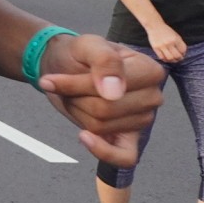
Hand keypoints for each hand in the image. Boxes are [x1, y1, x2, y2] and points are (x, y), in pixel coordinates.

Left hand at [34, 33, 165, 167]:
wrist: (65, 67)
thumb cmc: (80, 55)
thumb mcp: (87, 44)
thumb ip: (104, 61)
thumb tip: (114, 93)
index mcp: (150, 71)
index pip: (112, 90)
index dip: (76, 86)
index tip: (50, 81)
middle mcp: (152, 97)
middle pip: (104, 109)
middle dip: (76, 98)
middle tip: (69, 86)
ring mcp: (143, 120)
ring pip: (100, 127)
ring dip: (78, 111)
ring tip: (76, 97)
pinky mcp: (130, 139)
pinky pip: (124, 157)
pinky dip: (102, 151)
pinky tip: (84, 136)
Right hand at [144, 23, 186, 63]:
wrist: (154, 26)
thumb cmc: (166, 30)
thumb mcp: (175, 35)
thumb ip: (179, 43)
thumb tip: (182, 53)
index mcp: (176, 39)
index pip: (183, 50)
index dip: (183, 53)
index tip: (182, 54)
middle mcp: (169, 43)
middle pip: (177, 55)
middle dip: (179, 59)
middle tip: (179, 59)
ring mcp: (162, 46)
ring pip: (169, 58)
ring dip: (172, 61)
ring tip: (173, 60)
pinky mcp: (155, 48)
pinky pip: (162, 57)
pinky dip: (165, 60)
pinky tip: (166, 59)